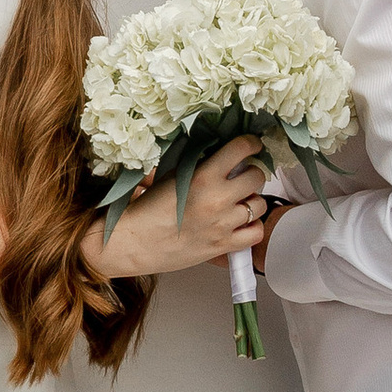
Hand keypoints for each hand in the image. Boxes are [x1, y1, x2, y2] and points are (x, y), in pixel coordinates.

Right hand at [84, 135, 270, 279]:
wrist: (133, 243)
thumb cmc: (145, 209)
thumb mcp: (169, 175)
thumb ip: (196, 163)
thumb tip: (217, 151)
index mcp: (203, 176)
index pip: (241, 149)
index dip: (250, 145)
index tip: (250, 146)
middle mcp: (217, 199)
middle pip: (256, 177)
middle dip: (251, 173)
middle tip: (241, 176)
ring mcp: (222, 224)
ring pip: (259, 205)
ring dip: (251, 200)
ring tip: (238, 201)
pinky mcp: (222, 246)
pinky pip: (255, 234)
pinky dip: (252, 227)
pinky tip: (240, 223)